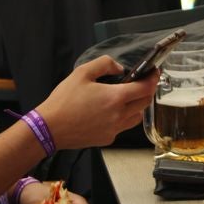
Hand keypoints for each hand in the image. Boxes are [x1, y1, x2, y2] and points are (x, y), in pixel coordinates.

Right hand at [36, 56, 158, 149]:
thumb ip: (104, 64)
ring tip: (126, 98)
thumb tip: (119, 68)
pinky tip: (110, 112)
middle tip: (142, 83)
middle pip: (145, 103)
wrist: (49, 128)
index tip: (154, 72)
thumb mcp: (82, 73)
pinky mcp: (107, 139)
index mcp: (115, 98)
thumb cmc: (63, 100)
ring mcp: (114, 129)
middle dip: (147, 91)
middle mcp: (119, 115)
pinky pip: (123, 127)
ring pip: (136, 117)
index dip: (153, 78)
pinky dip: (123, 118)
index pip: (145, 88)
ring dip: (137, 106)